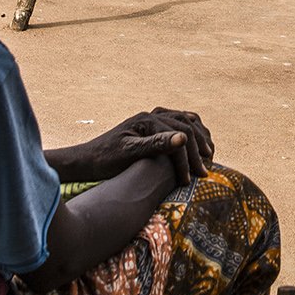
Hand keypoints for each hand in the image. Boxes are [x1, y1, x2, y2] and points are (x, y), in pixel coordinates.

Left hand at [79, 108, 214, 184]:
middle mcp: (151, 115)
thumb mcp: (130, 153)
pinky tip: (193, 144)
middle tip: (205, 170)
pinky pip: (177, 123)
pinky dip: (190, 131)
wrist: (86, 160)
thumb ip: (157, 144)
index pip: (179, 135)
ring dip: (198, 136)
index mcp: (148, 120)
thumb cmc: (105, 160)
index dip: (188, 158)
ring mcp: (150, 118)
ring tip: (208, 154)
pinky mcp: (149, 126)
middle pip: (185, 125)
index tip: (191, 179)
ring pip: (184, 120)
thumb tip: (184, 138)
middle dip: (198, 148)